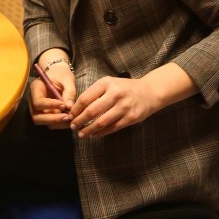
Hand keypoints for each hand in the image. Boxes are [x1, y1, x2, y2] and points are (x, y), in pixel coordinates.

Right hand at [28, 68, 75, 129]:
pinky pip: (49, 123)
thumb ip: (69, 92)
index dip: (49, 106)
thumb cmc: (61, 74)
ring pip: (43, 122)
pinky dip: (59, 124)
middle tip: (67, 117)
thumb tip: (69, 107)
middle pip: (36, 116)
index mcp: (36, 88)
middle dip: (52, 119)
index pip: (37, 101)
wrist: (59, 74)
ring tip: (70, 120)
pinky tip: (69, 121)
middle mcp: (33, 100)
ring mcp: (37, 109)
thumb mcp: (67, 79)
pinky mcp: (44, 114)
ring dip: (56, 124)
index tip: (63, 105)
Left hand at [69, 64, 197, 137]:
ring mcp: (124, 107)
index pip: (85, 98)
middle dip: (79, 121)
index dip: (75, 109)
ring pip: (101, 122)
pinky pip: (112, 128)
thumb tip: (76, 107)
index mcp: (107, 83)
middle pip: (91, 111)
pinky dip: (101, 133)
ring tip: (81, 134)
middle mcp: (115, 94)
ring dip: (88, 130)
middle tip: (73, 126)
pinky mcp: (130, 118)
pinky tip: (94, 135)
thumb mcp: (110, 83)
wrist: (149, 92)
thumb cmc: (124, 88)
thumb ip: (95, 93)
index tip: (70, 115)